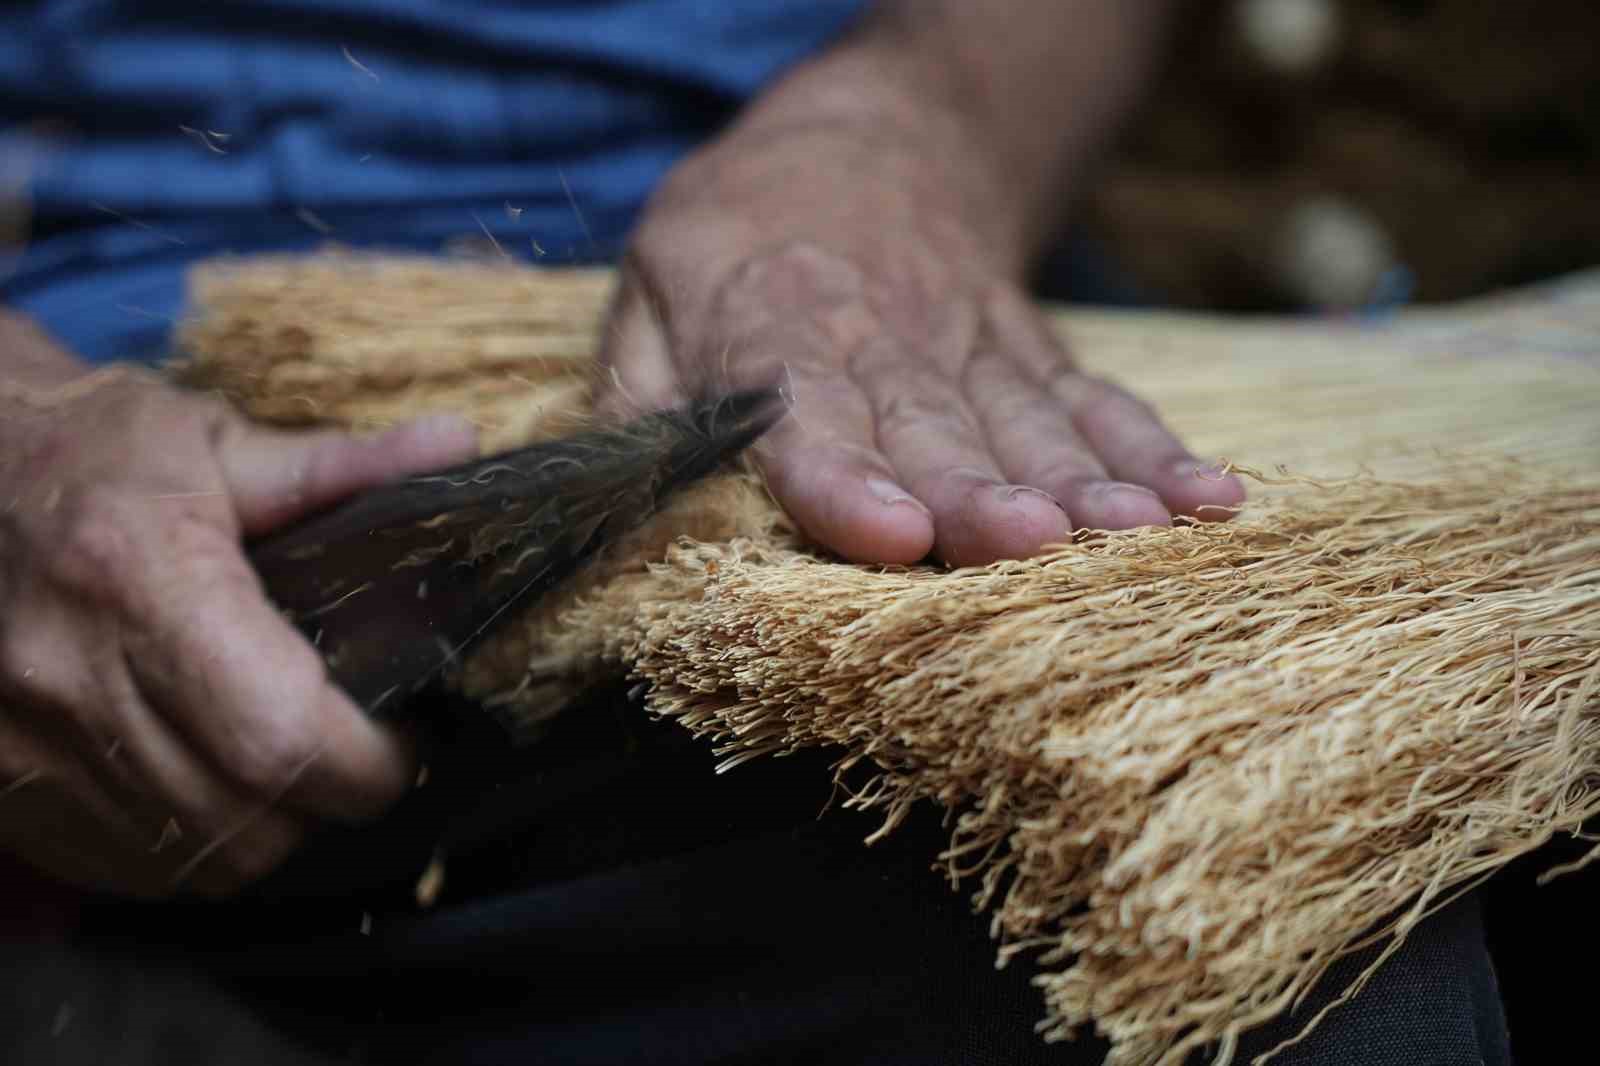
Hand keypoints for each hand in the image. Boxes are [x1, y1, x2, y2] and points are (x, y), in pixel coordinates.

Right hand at [0, 318, 476, 895]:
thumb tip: (458, 444)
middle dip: (332, 802)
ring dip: (268, 830)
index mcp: (138, 579)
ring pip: (194, 863)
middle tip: (360, 751)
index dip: (367, 761)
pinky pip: (125, 870)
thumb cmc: (86, 449)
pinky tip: (211, 783)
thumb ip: (341, 465)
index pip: (279, 734)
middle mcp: (69, 677)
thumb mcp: (211, 440)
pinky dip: (191, 846)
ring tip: (288, 764)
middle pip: (248, 819)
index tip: (404, 736)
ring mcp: (21, 747)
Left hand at [601, 116, 1243, 566]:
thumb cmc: (743, 237)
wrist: (878, 140)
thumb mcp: (652, 287)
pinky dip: (1152, 451)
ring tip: (1142, 530)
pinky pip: (1094, 402)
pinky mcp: (1031, 354)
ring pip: (1029, 422)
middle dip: (980, 494)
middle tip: (1027, 541)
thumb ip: (637, 389)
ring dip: (1085, 481)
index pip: (803, 414)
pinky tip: (1206, 498)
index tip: (887, 530)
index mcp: (774, 338)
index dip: (841, 479)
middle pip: (936, 430)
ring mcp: (973, 352)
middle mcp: (885, 350)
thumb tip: (616, 487)